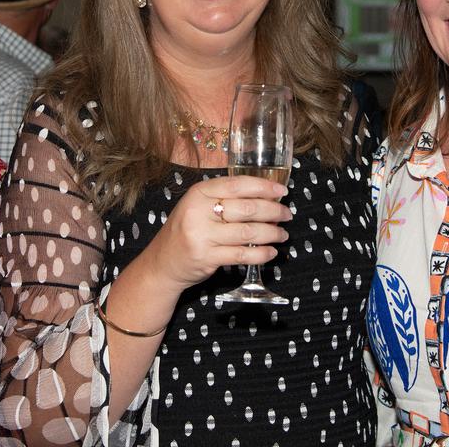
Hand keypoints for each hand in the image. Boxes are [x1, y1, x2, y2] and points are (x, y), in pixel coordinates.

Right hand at [142, 176, 291, 290]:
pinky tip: (271, 252)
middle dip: (273, 211)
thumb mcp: (197, 206)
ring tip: (282, 234)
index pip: (237, 185)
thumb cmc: (187, 231)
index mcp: (198, 193)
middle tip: (286, 214)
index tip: (282, 192)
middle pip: (247, 208)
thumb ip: (224, 198)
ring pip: (248, 232)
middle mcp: (198, 212)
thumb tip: (265, 197)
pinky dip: (261, 254)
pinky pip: (242, 254)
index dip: (263, 187)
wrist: (162, 263)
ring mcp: (202, 236)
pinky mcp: (207, 258)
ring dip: (272, 233)